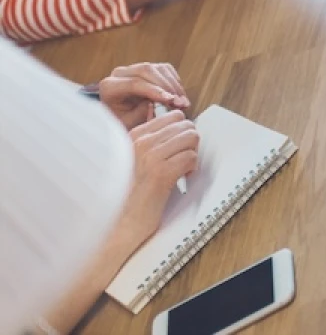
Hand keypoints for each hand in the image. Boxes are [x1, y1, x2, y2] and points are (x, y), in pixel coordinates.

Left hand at [99, 63, 189, 130]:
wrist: (119, 116)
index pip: (134, 83)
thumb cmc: (123, 122)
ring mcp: (134, 68)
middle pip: (147, 71)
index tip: (171, 100)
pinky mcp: (148, 68)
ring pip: (159, 68)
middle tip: (180, 103)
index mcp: (109, 86)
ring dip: (174, 85)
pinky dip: (175, 82)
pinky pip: (166, 69)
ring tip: (183, 102)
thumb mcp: (129, 122)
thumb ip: (143, 111)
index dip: (155, 91)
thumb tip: (163, 100)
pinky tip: (179, 96)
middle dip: (167, 87)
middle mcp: (120, 73)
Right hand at [112, 110, 198, 246]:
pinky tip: (181, 178)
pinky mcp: (161, 173)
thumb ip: (152, 142)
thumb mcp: (134, 159)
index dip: (182, 132)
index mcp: (134, 136)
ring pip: (192, 138)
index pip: (174, 116)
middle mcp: (141, 143)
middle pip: (186, 125)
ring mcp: (151, 157)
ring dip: (192, 154)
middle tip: (182, 159)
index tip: (178, 147)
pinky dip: (192, 168)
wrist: (120, 222)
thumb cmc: (129, 193)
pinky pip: (191, 157)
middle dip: (190, 142)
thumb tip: (180, 129)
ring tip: (182, 168)